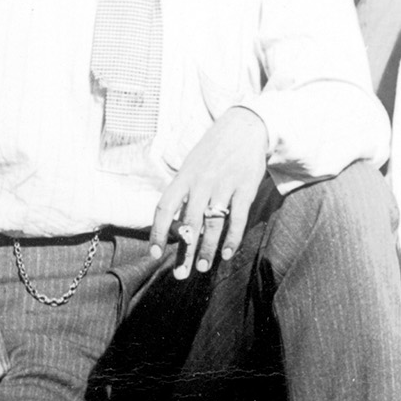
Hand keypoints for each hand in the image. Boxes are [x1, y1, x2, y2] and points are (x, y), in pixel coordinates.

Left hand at [149, 104, 268, 277]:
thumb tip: (174, 225)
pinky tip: (227, 254)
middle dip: (185, 252)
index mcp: (185, 176)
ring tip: (203, 268)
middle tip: (181, 274)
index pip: (165, 208)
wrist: (245, 125)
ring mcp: (224, 184)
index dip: (158, 233)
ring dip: (207, 249)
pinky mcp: (245, 187)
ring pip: (213, 224)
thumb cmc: (214, 149)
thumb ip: (184, 192)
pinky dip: (232, 238)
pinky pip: (238, 218)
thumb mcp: (192, 164)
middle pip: (189, 223)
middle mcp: (202, 182)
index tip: (154, 254)